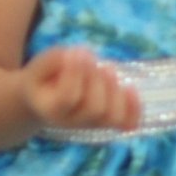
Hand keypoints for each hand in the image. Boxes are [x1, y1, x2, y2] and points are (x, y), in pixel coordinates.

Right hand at [22, 46, 141, 133]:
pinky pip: (128, 122)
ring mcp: (91, 124)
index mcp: (50, 110)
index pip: (68, 98)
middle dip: (96, 78)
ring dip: (114, 88)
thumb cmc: (43, 79)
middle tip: (89, 58)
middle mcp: (71, 122)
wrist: (44, 100)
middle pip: (94, 108)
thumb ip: (56, 58)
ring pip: (112, 116)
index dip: (75, 72)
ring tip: (105, 68)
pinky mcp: (107, 122)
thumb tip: (83, 54)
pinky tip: (130, 87)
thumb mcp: (40, 65)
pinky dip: (134, 107)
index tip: (73, 51)